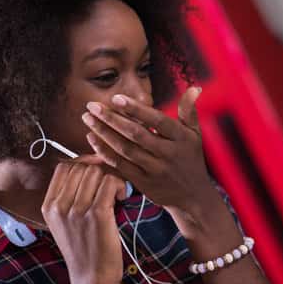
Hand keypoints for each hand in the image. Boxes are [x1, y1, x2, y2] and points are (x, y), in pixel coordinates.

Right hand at [41, 154, 128, 283]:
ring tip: (117, 193)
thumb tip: (87, 167)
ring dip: (112, 177)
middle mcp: (59, 206)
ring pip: (97, 172)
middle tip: (112, 183)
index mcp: (49, 206)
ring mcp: (77, 210)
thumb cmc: (84, 249)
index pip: (64, 167)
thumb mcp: (65, 223)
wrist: (92, 278)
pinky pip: (110, 182)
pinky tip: (123, 197)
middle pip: (82, 167)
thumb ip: (69, 198)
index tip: (99, 171)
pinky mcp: (97, 215)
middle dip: (101, 170)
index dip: (85, 162)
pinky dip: (121, 185)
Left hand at [80, 86, 215, 211]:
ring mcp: (155, 170)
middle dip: (111, 119)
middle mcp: (168, 154)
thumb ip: (189, 110)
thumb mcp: (195, 134)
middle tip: (92, 106)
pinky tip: (92, 140)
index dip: (136, 110)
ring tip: (88, 119)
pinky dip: (104, 153)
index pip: (157, 121)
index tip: (116, 98)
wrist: (193, 195)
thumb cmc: (191, 158)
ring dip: (104, 134)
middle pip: (136, 134)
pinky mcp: (144, 183)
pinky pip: (120, 166)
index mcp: (181, 138)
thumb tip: (194, 87)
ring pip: (125, 149)